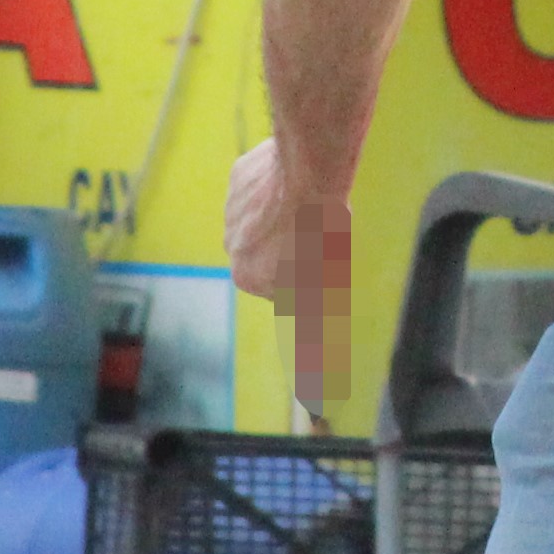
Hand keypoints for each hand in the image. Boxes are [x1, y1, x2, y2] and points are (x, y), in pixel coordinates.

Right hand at [228, 141, 354, 412]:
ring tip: (314, 203)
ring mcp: (233, 209)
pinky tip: (299, 180)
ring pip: (266, 213)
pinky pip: (261, 183)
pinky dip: (279, 184)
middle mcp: (232, 246)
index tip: (320, 258)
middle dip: (290, 240)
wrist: (309, 176)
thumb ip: (311, 322)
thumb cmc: (319, 234)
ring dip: (285, 211)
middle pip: (269, 247)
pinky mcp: (240, 177)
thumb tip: (315, 377)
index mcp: (248, 276)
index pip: (279, 280)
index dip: (304, 269)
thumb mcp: (321, 283)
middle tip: (320, 229)